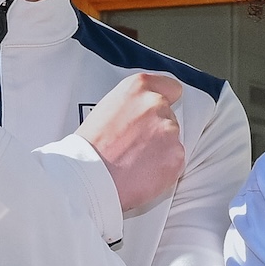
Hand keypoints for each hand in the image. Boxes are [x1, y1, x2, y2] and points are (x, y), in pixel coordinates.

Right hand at [81, 72, 188, 216]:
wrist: (88, 178)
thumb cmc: (89, 148)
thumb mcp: (106, 109)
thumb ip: (132, 105)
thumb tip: (144, 112)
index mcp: (138, 88)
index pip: (170, 87)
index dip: (167, 100)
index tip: (162, 111)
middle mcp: (156, 104)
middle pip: (169, 117)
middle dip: (157, 131)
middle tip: (135, 146)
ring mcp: (169, 130)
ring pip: (172, 141)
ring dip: (161, 151)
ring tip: (135, 162)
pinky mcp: (176, 156)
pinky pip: (175, 162)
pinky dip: (163, 170)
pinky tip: (142, 173)